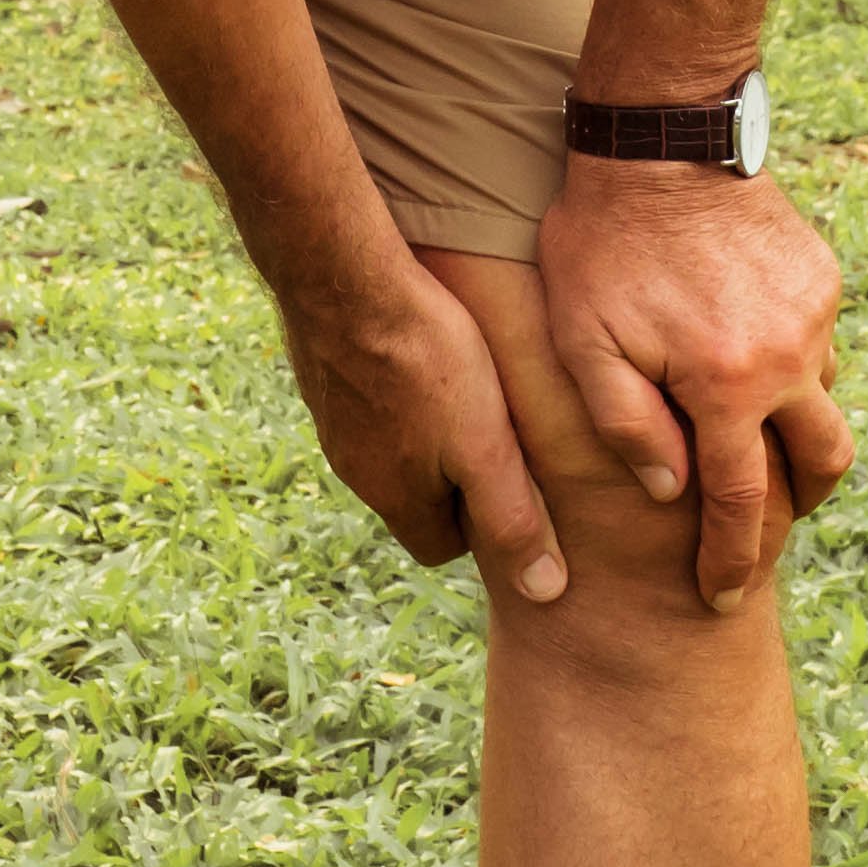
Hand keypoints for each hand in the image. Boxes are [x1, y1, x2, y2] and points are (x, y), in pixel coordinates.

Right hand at [277, 257, 572, 606]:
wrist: (341, 274)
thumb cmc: (426, 359)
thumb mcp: (485, 446)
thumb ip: (513, 519)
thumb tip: (545, 592)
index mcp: (396, 497)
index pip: (440, 547)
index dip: (479, 525)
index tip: (507, 480)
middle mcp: (355, 470)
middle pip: (413, 496)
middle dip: (452, 478)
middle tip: (493, 431)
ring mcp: (331, 421)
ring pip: (387, 447)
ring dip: (423, 431)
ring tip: (460, 385)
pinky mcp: (321, 375)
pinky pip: (364, 401)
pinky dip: (394, 389)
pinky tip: (417, 348)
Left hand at [533, 157, 851, 612]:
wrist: (658, 138)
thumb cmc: (601, 242)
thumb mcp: (583, 338)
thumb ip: (624, 423)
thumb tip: (670, 491)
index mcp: (728, 383)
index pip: (743, 502)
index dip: (732, 559)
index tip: (721, 599)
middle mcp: (789, 356)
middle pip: (822, 465)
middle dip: (796, 509)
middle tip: (758, 528)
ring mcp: (815, 314)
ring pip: (826, 403)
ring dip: (794, 435)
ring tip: (745, 442)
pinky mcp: (821, 277)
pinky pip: (819, 347)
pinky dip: (792, 373)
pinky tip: (746, 365)